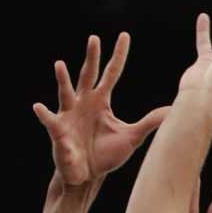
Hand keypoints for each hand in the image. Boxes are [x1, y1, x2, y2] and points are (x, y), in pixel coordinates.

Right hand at [33, 33, 167, 189]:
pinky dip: (44, 114)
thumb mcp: (131, 137)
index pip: (112, 73)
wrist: (87, 176)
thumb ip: (149, 122)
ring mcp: (69, 114)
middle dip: (91, 57)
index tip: (124, 36)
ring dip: (63, 79)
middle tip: (94, 38)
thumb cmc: (106, 155)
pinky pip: (50, 120)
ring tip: (60, 64)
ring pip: (66, 92)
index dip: (118, 55)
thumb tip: (172, 111)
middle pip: (88, 75)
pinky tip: (39, 107)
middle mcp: (84, 102)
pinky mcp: (58, 131)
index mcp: (101, 100)